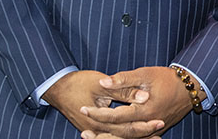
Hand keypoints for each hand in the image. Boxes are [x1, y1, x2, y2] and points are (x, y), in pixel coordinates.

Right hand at [42, 70, 157, 135]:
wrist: (57, 87)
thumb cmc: (78, 83)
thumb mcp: (101, 84)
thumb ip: (123, 90)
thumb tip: (145, 96)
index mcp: (99, 121)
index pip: (126, 128)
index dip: (144, 126)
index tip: (161, 121)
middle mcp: (96, 130)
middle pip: (124, 137)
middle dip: (143, 134)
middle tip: (161, 129)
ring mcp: (94, 130)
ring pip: (118, 137)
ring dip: (135, 137)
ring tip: (154, 136)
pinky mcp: (93, 127)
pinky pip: (112, 134)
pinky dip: (124, 134)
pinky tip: (136, 132)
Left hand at [79, 66, 194, 138]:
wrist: (191, 87)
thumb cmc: (168, 78)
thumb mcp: (145, 74)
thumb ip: (124, 79)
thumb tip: (103, 82)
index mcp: (145, 110)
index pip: (115, 116)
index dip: (97, 113)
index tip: (83, 109)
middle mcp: (148, 124)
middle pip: (119, 133)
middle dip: (100, 130)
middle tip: (83, 127)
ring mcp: (153, 129)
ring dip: (109, 137)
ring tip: (92, 135)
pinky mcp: (156, 130)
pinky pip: (136, 138)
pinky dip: (122, 137)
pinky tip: (112, 135)